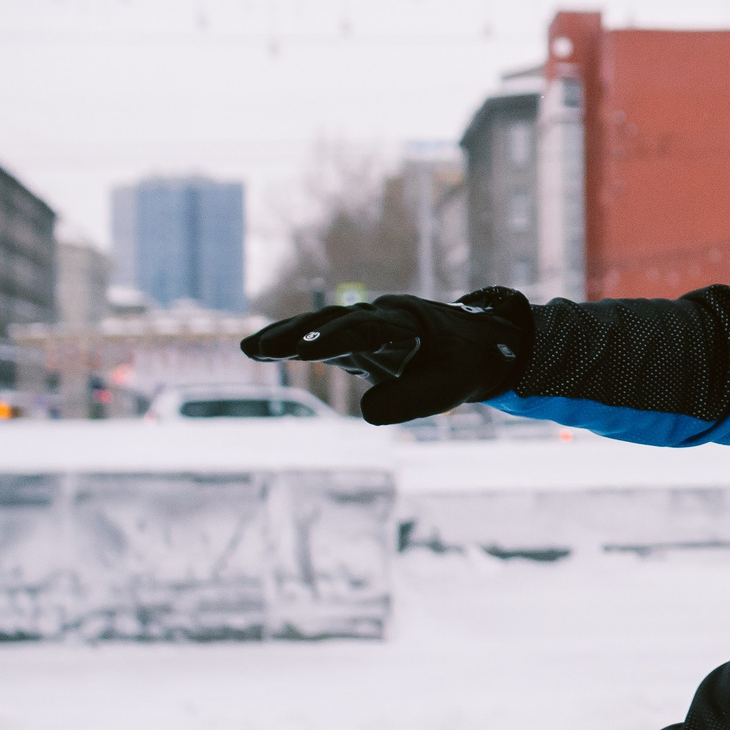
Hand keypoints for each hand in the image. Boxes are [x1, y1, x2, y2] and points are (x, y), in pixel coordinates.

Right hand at [240, 287, 531, 425]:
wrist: (479, 346)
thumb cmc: (466, 366)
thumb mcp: (450, 388)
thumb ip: (412, 401)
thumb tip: (365, 412)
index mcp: (408, 322)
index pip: (367, 328)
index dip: (337, 338)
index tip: (307, 351)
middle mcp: (383, 316)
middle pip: (336, 320)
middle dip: (300, 332)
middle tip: (262, 348)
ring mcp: (367, 326)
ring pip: (323, 325)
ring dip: (287, 335)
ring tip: (251, 349)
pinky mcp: (356, 341)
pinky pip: (320, 338)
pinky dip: (291, 342)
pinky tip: (256, 349)